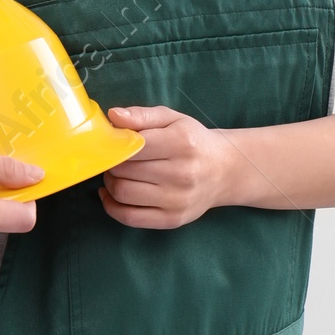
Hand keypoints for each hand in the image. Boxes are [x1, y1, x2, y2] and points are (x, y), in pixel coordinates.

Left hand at [99, 105, 234, 229]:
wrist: (224, 170)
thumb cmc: (193, 141)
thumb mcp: (172, 119)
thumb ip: (142, 115)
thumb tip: (113, 116)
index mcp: (181, 143)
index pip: (132, 146)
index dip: (115, 145)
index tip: (112, 144)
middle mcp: (182, 173)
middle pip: (124, 170)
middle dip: (111, 163)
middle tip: (113, 159)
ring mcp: (178, 200)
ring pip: (123, 193)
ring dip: (110, 183)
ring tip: (116, 174)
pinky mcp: (173, 220)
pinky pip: (130, 218)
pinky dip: (112, 207)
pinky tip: (110, 195)